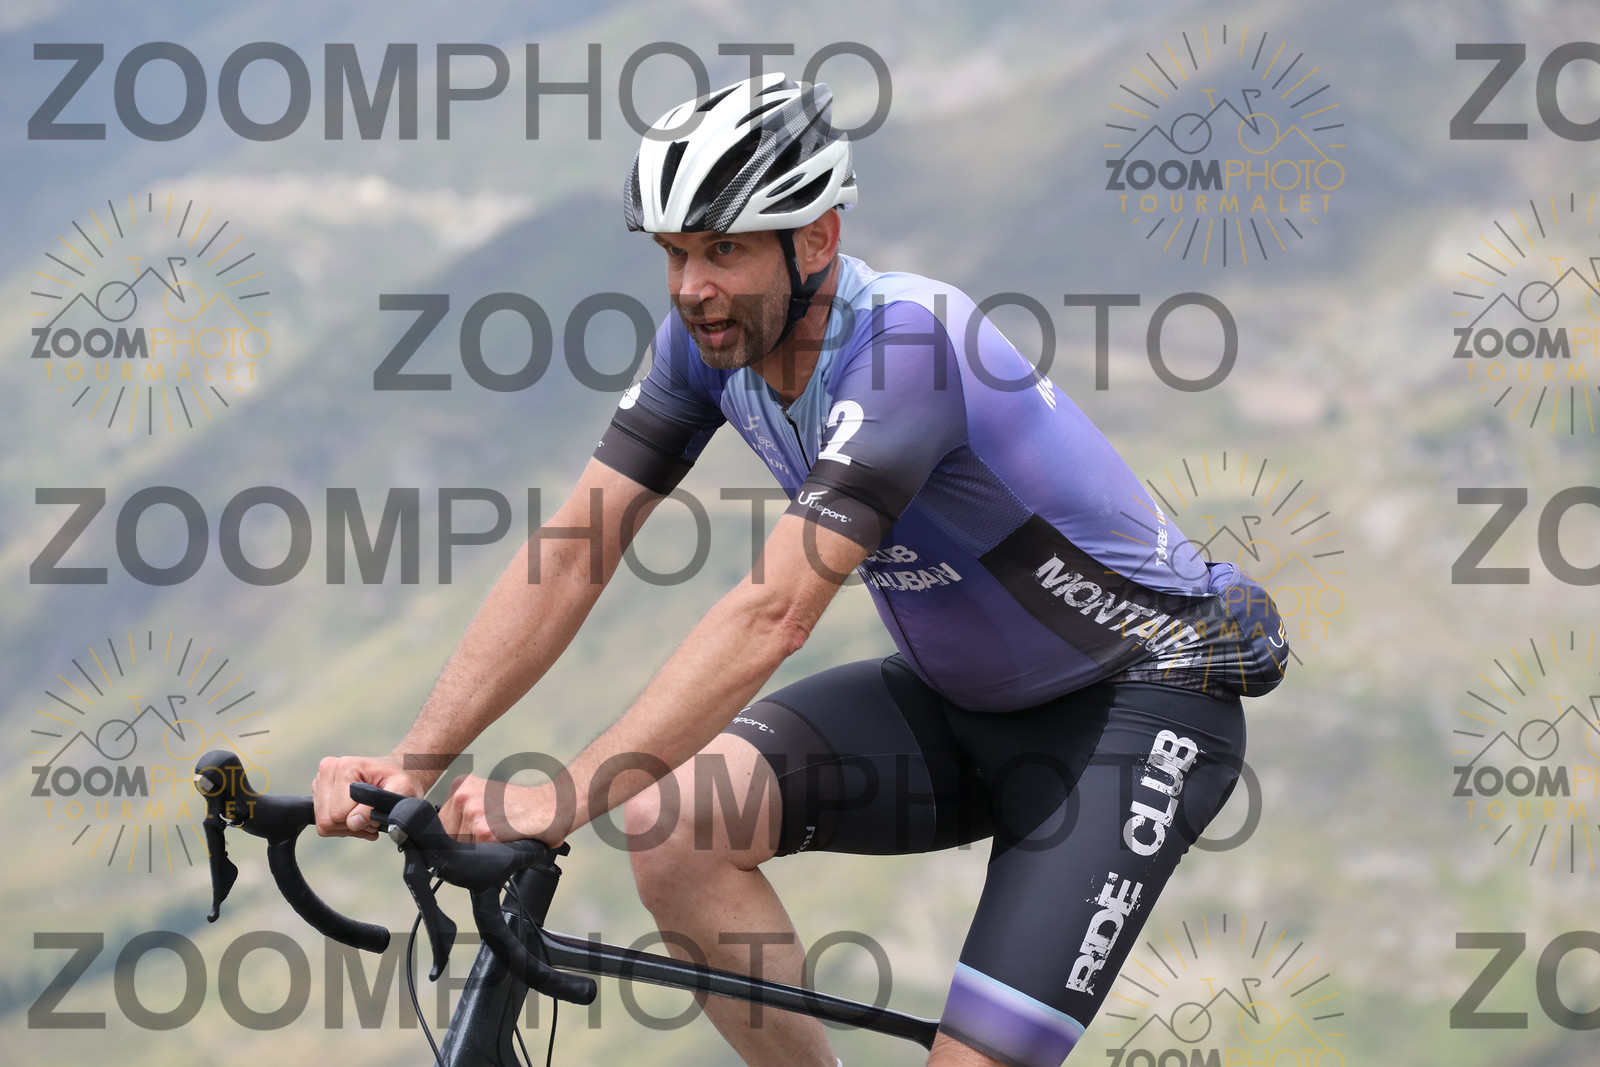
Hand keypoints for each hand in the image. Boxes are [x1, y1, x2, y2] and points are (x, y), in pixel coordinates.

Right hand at [313, 755, 420, 838]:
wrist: (398, 771)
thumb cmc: (401, 779)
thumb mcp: (401, 790)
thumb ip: (378, 805)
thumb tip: (354, 821)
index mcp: (345, 767)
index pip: (338, 814)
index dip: (360, 820)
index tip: (377, 811)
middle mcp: (328, 770)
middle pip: (327, 820)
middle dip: (352, 825)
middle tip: (372, 816)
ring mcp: (320, 780)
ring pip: (324, 824)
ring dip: (348, 827)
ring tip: (367, 815)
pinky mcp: (319, 791)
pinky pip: (323, 823)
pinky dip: (342, 826)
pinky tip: (358, 817)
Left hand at [438, 773, 565, 844]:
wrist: (553, 806)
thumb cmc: (523, 806)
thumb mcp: (487, 798)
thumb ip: (464, 812)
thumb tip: (440, 839)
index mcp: (461, 785)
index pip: (440, 823)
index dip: (454, 836)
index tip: (472, 837)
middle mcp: (463, 796)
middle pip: (446, 837)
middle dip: (465, 845)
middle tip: (492, 836)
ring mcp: (472, 813)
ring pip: (460, 849)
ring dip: (478, 851)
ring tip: (501, 836)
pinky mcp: (485, 831)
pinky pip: (476, 856)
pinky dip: (490, 855)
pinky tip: (506, 840)